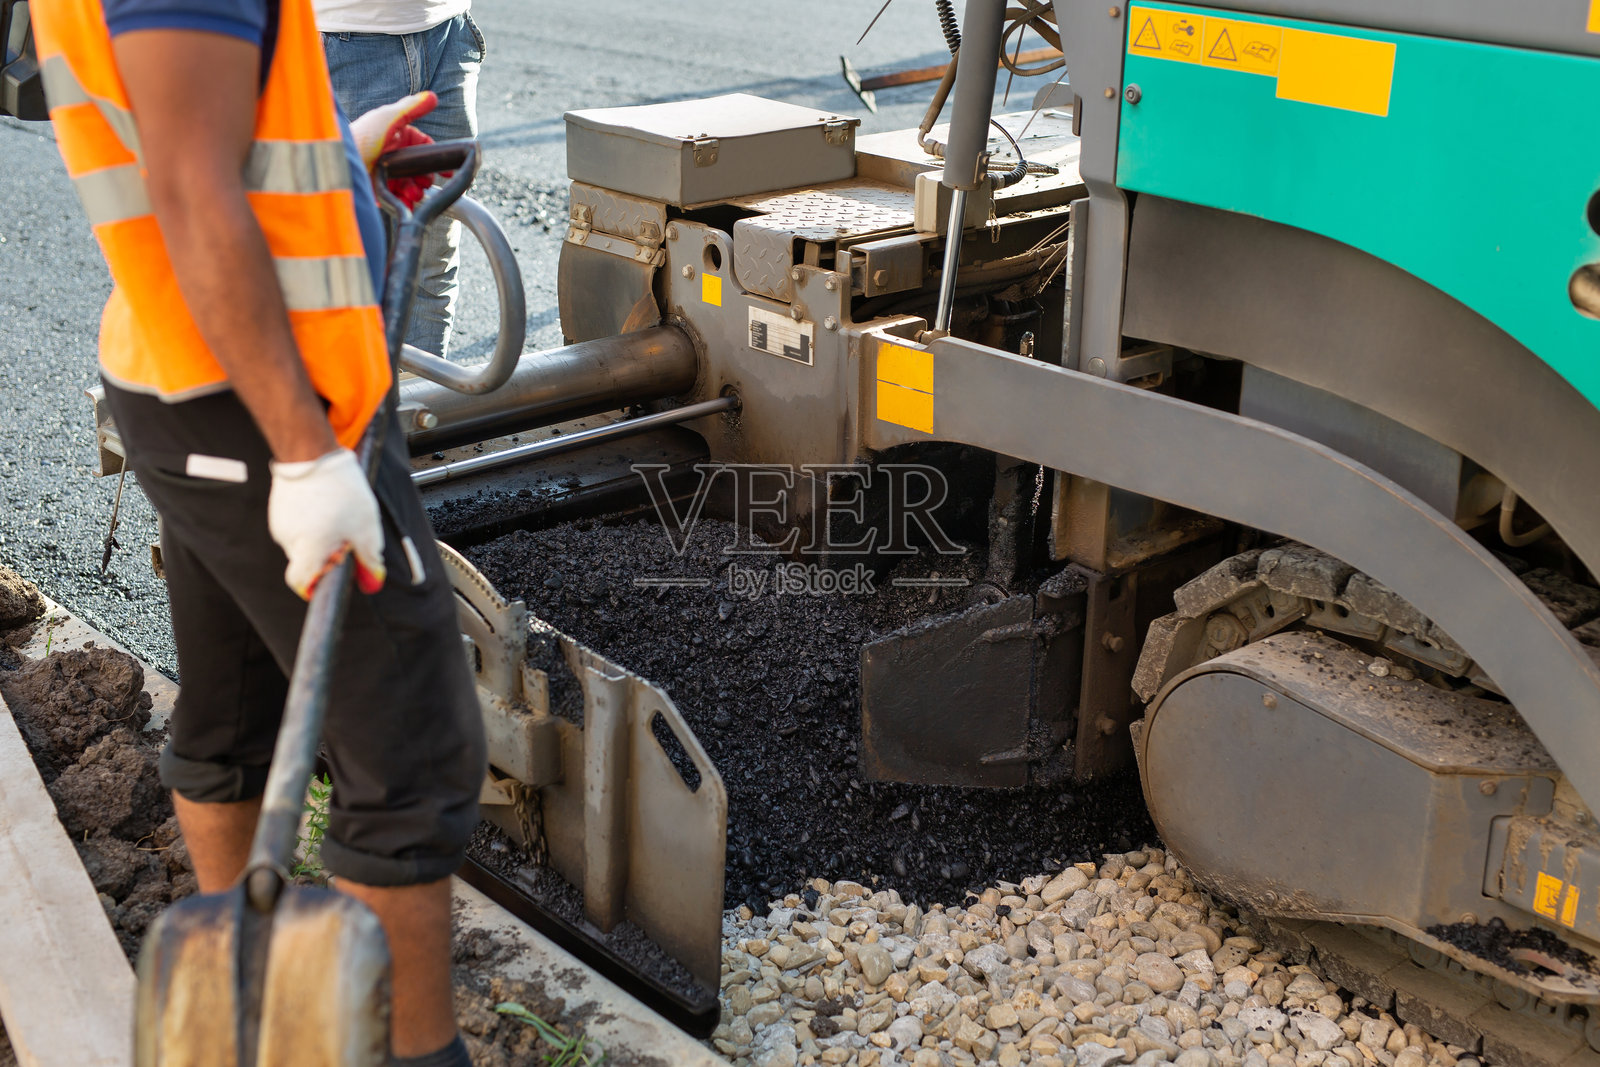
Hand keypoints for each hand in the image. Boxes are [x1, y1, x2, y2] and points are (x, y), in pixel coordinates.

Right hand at [267, 449, 386, 598]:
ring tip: (339, 515)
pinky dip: (312, 523)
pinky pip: (297, 525)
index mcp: (307, 548)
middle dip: (328, 556)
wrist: (312, 452)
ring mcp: (279, 523)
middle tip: (346, 538)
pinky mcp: (278, 508)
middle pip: (306, 562)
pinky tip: (327, 505)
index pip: (301, 583)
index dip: (317, 584)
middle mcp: (287, 539)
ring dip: (322, 537)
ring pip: (302, 542)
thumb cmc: (340, 488)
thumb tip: (373, 579)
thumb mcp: (366, 526)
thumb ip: (369, 556)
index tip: (333, 572)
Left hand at [349, 91, 439, 207]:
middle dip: (425, 177)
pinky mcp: (379, 190)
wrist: (337, 167)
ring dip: (416, 191)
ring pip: (411, 185)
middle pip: (419, 168)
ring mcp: (386, 173)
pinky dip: (405, 202)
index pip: (423, 145)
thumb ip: (410, 107)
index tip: (445, 168)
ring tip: (413, 193)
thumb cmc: (358, 139)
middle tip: (424, 182)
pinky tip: (405, 202)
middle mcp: (391, 154)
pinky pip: (398, 199)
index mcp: (395, 136)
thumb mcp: (386, 119)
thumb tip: (433, 96)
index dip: (434, 156)